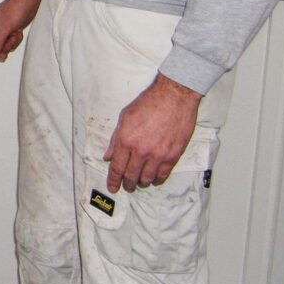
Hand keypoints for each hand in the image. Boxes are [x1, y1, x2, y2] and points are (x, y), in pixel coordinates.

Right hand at [0, 0, 41, 61]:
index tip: (1, 49)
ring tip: (14, 32)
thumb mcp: (5, 27)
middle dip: (4, 45)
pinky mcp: (10, 32)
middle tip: (9, 38)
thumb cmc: (15, 8)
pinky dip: (16, 39)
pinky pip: (11, 43)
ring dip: (11, 42)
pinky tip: (18, 31)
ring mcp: (1, 32)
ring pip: (4, 47)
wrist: (29, 1)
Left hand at [103, 73, 201, 192]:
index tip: (112, 187)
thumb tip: (109, 156)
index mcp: (125, 140)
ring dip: (142, 183)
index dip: (113, 180)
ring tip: (140, 182)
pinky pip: (163, 175)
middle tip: (127, 186)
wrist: (174, 97)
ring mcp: (158, 154)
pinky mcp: (173, 156)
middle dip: (127, 184)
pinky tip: (154, 179)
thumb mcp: (125, 117)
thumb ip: (115, 139)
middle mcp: (141, 150)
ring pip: (147, 178)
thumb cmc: (149, 103)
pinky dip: (157, 179)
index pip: (116, 167)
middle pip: (131, 176)